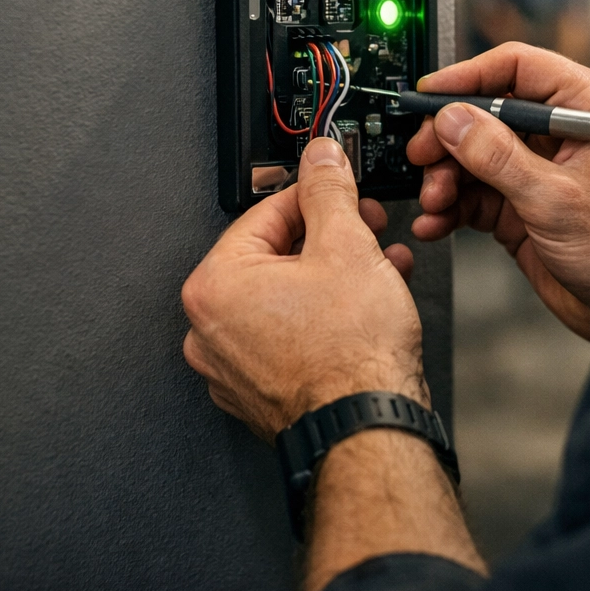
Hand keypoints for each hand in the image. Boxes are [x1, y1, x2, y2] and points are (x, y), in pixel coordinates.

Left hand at [182, 138, 425, 440]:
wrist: (370, 430)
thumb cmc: (351, 356)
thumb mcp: (346, 244)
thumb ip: (328, 190)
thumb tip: (320, 159)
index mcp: (214, 286)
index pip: (265, 214)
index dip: (316, 195)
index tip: (341, 188)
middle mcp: (209, 330)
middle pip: (275, 256)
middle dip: (330, 238)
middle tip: (367, 229)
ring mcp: (231, 367)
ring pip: (286, 297)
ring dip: (335, 275)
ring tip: (380, 266)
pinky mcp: (258, 392)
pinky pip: (289, 335)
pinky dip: (323, 317)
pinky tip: (365, 307)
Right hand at [407, 43, 589, 342]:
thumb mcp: (556, 198)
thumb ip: (498, 156)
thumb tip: (454, 119)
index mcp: (585, 107)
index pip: (517, 68)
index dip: (468, 78)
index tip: (429, 97)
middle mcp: (560, 130)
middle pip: (485, 112)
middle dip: (447, 138)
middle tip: (421, 157)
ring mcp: (538, 167)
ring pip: (472, 154)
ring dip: (444, 178)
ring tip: (434, 202)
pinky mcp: (521, 203)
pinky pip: (473, 193)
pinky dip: (451, 207)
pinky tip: (436, 223)